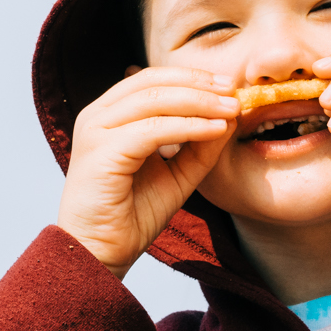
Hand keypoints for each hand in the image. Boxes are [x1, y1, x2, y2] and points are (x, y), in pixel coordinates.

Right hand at [56, 67, 240, 278]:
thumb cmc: (132, 215)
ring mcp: (95, 132)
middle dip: (199, 84)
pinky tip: (214, 130)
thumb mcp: (176, 174)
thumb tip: (230, 115)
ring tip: (232, 109)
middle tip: (235, 90)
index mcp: (109, 115)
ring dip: (199, 102)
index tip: (228, 84)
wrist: (101, 253)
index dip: (192, 77)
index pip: (152, 79)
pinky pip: (152, 130)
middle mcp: (97, 116)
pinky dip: (188, 127)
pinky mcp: (101, 153)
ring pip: (154, 100)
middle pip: (153, 82)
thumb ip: (199, 146)